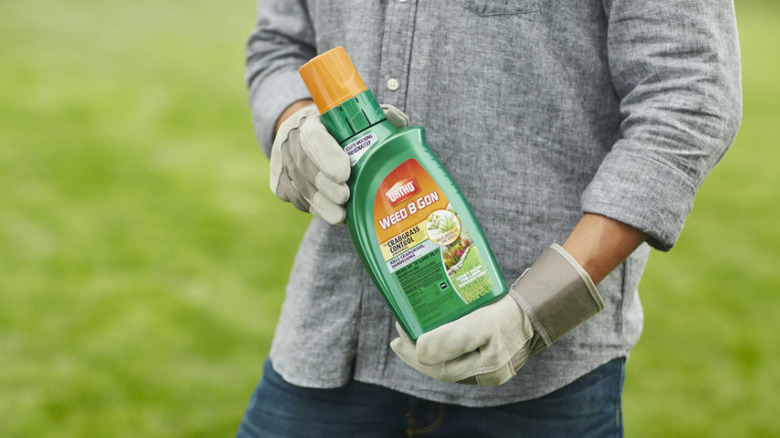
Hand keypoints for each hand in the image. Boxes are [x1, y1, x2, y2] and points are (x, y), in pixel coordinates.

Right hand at [270, 103, 408, 223]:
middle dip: (326, 186)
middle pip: (305, 167)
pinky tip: (333, 215)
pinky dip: (316, 210)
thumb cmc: (337, 128)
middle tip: (345, 197)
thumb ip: (377, 116)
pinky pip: (298, 201)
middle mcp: (291, 142)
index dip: (327, 156)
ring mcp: (283, 164)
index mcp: (310, 121)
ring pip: (300, 188)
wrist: (302, 135)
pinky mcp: (281, 185)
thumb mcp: (354, 116)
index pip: (313, 137)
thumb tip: (393, 119)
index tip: (344, 172)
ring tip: (341, 214)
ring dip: (322, 204)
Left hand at [391, 295, 533, 384]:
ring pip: (450, 359)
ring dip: (428, 348)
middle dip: (417, 353)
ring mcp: (489, 362)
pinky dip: (443, 342)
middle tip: (398, 337)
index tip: (400, 338)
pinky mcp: (490, 350)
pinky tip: (433, 331)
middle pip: (444, 367)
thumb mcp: (481, 324)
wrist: (538, 307)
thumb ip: (452, 339)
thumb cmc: (510, 315)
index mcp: (485, 370)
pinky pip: (460, 351)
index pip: (441, 370)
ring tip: (410, 333)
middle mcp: (487, 371)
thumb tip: (420, 351)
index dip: (416, 356)